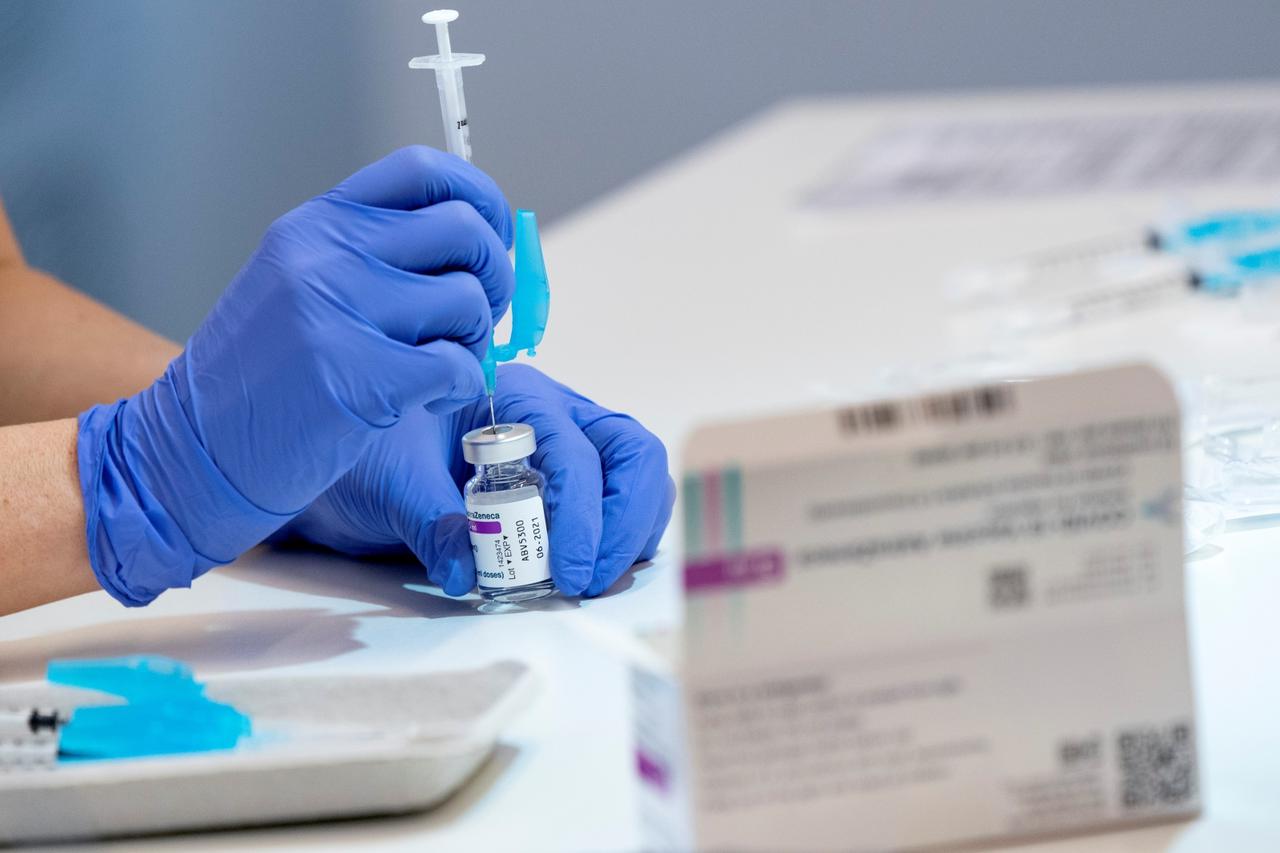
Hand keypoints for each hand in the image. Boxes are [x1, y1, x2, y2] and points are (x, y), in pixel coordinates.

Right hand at [77, 147, 513, 604]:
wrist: (193, 452)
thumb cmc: (258, 380)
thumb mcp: (300, 287)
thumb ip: (373, 257)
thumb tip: (475, 245)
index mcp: (317, 225)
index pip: (423, 172)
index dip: (480, 198)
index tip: (493, 234)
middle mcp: (327, 254)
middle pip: (465, 229)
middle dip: (494, 276)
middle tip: (476, 319)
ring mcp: (341, 312)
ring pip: (469, 299)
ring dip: (476, 341)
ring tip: (441, 369)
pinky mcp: (362, 378)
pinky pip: (460, 368)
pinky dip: (461, 389)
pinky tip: (427, 403)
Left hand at [282, 364, 675, 597]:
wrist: (355, 471)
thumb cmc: (370, 456)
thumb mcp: (388, 482)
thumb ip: (430, 521)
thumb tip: (467, 570)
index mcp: (515, 396)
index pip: (576, 449)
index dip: (582, 514)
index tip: (566, 572)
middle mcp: (556, 415)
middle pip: (632, 452)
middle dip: (623, 520)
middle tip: (588, 579)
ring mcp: (571, 449)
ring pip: (639, 477)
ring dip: (631, 532)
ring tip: (591, 579)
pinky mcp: (573, 487)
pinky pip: (624, 506)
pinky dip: (623, 540)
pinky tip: (590, 570)